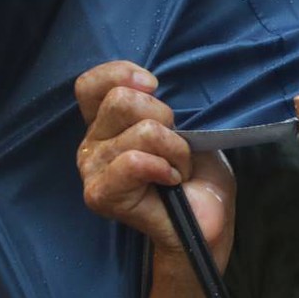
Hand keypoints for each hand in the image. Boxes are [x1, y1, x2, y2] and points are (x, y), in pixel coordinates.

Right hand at [74, 61, 235, 264]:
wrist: (208, 223)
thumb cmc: (199, 177)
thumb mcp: (187, 127)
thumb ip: (159, 104)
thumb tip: (145, 84)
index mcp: (106, 124)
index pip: (91, 85)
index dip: (121, 74)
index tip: (154, 86)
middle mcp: (92, 144)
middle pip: (122, 100)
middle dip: (165, 119)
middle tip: (176, 149)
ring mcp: (92, 170)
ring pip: (141, 132)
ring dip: (175, 151)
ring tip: (176, 172)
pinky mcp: (100, 194)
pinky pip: (135, 161)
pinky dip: (164, 168)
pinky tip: (171, 183)